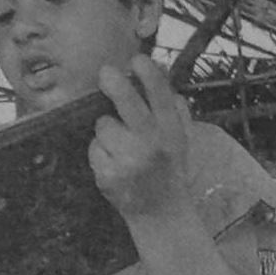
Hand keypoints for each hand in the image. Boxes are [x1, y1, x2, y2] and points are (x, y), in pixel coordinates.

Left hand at [89, 56, 189, 217]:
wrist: (161, 214)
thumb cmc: (169, 170)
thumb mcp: (181, 139)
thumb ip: (174, 107)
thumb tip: (161, 69)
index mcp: (171, 131)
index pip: (160, 93)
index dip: (147, 72)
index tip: (136, 60)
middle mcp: (152, 144)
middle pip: (126, 101)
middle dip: (113, 82)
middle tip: (105, 73)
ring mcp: (129, 160)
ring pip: (103, 125)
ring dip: (106, 132)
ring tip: (121, 148)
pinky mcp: (109, 175)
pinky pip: (94, 149)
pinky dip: (100, 154)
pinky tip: (114, 165)